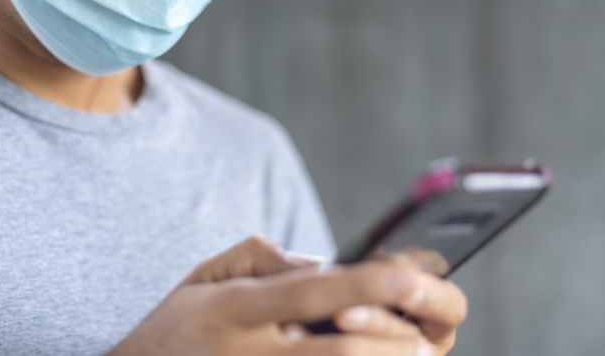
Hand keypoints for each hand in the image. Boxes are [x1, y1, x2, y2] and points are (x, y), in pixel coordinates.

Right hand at [108, 237, 467, 355]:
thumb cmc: (177, 326)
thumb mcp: (204, 276)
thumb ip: (260, 258)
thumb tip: (318, 266)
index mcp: (235, 309)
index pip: (307, 292)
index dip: (362, 283)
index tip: (408, 274)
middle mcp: (249, 353)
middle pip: (336, 350)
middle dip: (391, 342)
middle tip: (427, 337)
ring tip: (415, 353)